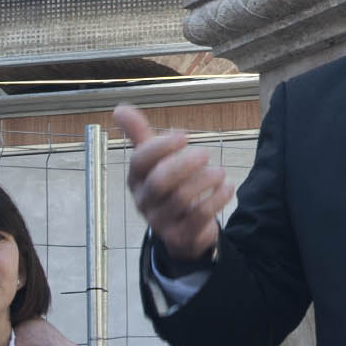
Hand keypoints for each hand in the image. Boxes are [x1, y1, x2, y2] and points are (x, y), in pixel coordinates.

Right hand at [115, 104, 232, 264]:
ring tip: (220, 171)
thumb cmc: (167, 186)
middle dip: (184, 164)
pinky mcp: (181, 236)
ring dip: (204, 181)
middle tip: (205, 153)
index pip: (139, 161)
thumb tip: (119, 109)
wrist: (181, 230)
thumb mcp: (154, 161)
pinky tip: (226, 187)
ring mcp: (161, 221)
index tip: (184, 135)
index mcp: (136, 179)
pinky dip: (217, 199)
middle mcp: (144, 201)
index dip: (160, 146)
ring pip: (181, 199)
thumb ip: (139, 135)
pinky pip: (199, 217)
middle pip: (159, 182)